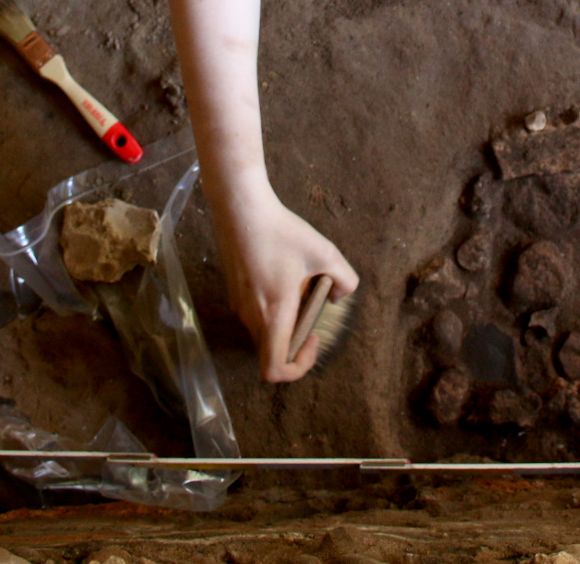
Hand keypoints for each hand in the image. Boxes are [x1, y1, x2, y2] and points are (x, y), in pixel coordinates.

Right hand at [212, 187, 358, 381]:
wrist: (240, 208)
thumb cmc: (281, 231)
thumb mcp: (325, 252)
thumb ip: (345, 280)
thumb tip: (338, 296)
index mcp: (273, 315)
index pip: (274, 371)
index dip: (298, 368)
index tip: (313, 339)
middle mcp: (251, 316)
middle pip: (271, 351)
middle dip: (296, 340)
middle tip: (311, 307)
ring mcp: (238, 305)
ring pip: (263, 333)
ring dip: (284, 322)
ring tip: (298, 287)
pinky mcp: (233, 292)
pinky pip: (255, 315)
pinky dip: (272, 308)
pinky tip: (283, 276)